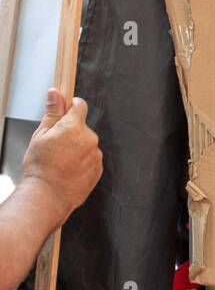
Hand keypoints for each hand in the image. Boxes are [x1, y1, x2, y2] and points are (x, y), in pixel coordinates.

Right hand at [20, 90, 102, 228]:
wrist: (47, 197)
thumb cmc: (41, 168)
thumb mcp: (41, 135)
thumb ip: (52, 112)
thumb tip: (56, 92)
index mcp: (75, 127)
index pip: (80, 105)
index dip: (70, 107)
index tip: (64, 112)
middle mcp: (90, 139)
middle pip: (82, 127)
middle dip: (70, 132)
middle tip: (54, 146)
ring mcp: (96, 155)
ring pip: (86, 144)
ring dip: (77, 149)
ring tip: (60, 162)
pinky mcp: (98, 170)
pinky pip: (90, 159)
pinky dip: (81, 162)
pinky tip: (68, 170)